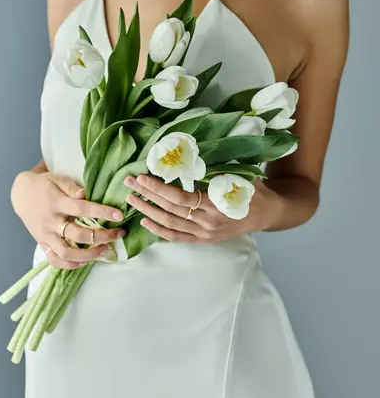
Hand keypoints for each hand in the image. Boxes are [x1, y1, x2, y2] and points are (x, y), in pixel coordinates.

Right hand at [11, 170, 126, 269]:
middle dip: (102, 237)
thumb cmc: (45, 185)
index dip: (102, 212)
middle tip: (118, 234)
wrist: (21, 194)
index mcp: (56, 203)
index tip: (119, 215)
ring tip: (105, 250)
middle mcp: (50, 222)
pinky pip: (55, 260)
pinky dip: (70, 265)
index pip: (81, 209)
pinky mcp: (42, 243)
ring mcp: (45, 235)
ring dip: (89, 255)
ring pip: (67, 253)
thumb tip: (86, 194)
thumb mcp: (58, 179)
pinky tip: (86, 261)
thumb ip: (72, 188)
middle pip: (78, 235)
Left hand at [124, 175, 277, 242]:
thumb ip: (214, 169)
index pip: (180, 198)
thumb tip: (186, 157)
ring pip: (170, 224)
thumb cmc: (253, 190)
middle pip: (170, 210)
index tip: (142, 177)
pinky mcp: (203, 240)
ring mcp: (205, 234)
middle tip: (129, 182)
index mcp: (216, 205)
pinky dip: (159, 230)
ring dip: (148, 212)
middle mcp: (208, 223)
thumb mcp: (239, 175)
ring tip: (131, 199)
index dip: (159, 188)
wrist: (268, 213)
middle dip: (147, 196)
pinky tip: (144, 221)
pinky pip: (177, 237)